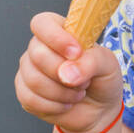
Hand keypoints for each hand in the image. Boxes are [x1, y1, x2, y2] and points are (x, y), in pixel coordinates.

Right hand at [15, 12, 123, 132]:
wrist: (99, 109)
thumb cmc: (102, 80)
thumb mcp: (107, 64)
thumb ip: (91, 62)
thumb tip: (67, 73)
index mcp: (59, 32)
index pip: (42, 23)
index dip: (56, 38)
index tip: (76, 53)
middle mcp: (39, 48)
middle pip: (37, 55)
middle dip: (64, 73)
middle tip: (83, 80)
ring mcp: (29, 70)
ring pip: (34, 80)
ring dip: (62, 93)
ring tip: (77, 93)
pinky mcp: (25, 93)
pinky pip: (30, 99)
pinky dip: (54, 106)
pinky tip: (66, 104)